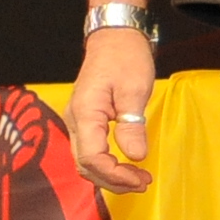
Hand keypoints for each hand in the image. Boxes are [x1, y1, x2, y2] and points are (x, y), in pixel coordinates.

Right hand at [69, 34, 155, 192]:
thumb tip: (135, 156)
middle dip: (113, 180)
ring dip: (109, 175)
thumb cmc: (125, 58)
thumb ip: (132, 125)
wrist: (113, 37)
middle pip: (85, 165)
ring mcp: (77, 121)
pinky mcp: (84, 120)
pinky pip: (90, 151)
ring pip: (85, 161)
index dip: (115, 175)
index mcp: (85, 113)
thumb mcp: (135, 90)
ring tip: (138, 178)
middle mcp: (75, 120)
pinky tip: (125, 165)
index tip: (141, 179)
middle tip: (143, 183)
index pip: (92, 158)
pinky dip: (106, 164)